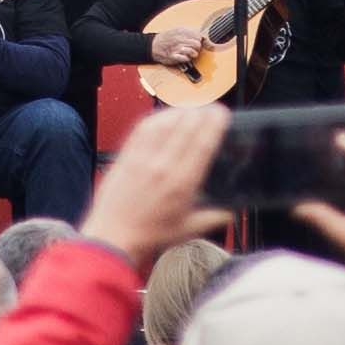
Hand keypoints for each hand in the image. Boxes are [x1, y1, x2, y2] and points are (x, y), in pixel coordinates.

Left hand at [90, 94, 222, 261]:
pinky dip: (157, 118)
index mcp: (182, 183)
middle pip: (186, 128)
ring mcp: (142, 159)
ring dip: (181, 111)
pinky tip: (166, 115)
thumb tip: (232, 211)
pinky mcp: (126, 156)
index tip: (222, 114)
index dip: (214, 124)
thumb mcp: (188, 228)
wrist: (112, 237)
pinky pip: (143, 129)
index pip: (203, 144)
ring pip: (165, 124)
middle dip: (202, 113)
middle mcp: (163, 167)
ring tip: (192, 108)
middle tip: (212, 107)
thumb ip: (213, 218)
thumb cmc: (149, 235)